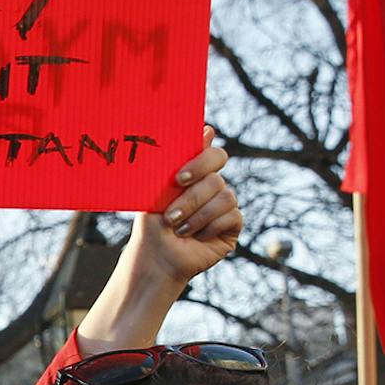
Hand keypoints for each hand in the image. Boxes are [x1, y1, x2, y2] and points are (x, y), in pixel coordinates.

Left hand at [77, 131, 240, 355]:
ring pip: (224, 196)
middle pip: (217, 176)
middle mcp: (214, 187)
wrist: (155, 256)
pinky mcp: (232, 226)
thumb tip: (209, 129)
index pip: (213, 156)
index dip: (201, 161)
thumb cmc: (152, 223)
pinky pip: (231, 216)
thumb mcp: (160, 190)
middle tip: (171, 212)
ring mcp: (225, 206)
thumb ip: (179, 161)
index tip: (178, 178)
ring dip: (195, 215)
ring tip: (176, 228)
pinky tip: (194, 237)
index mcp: (197, 175)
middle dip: (192, 195)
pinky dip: (207, 227)